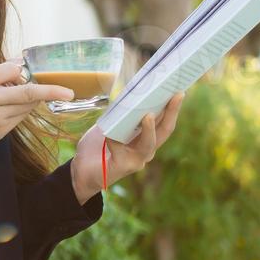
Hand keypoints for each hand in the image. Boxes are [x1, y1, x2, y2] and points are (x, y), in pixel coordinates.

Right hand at [0, 59, 73, 154]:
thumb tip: (20, 64)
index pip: (14, 71)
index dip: (29, 71)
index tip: (45, 73)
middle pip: (28, 93)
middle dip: (51, 92)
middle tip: (69, 92)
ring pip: (26, 107)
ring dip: (32, 101)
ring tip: (24, 97)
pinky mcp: (0, 133)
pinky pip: (19, 119)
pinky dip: (22, 112)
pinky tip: (13, 109)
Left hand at [70, 91, 184, 202]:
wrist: (81, 170)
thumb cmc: (97, 146)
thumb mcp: (111, 124)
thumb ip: (121, 113)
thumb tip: (129, 93)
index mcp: (146, 137)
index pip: (164, 120)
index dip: (172, 106)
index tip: (179, 89)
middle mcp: (146, 149)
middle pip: (165, 130)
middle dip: (172, 112)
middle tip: (177, 94)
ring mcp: (136, 160)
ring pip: (149, 144)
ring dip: (149, 129)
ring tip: (148, 115)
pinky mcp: (122, 167)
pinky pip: (120, 150)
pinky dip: (114, 139)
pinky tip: (108, 133)